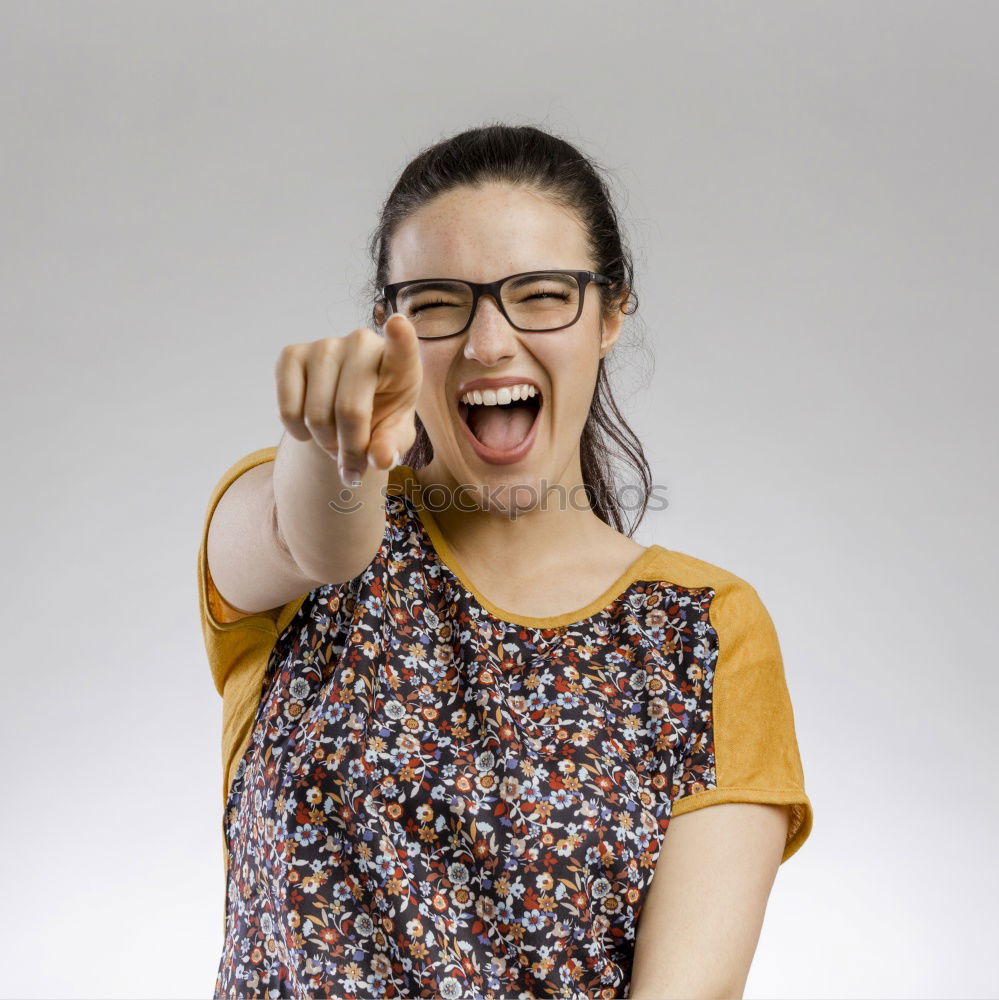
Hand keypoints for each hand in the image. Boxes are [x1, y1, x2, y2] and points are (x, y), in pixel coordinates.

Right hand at [274, 313, 422, 484]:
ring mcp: (325, 345)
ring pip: (316, 415)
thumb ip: (392, 447)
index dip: (400, 337)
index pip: (402, 348)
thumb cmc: (380, 419)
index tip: (398, 324)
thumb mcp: (394, 436)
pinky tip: (310, 427)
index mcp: (400, 363)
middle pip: (349, 410)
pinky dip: (298, 433)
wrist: (345, 413)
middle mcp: (362, 343)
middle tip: (352, 462)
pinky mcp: (292, 354)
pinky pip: (288, 410)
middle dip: (348, 449)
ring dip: (324, 443)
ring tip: (335, 441)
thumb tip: (380, 459)